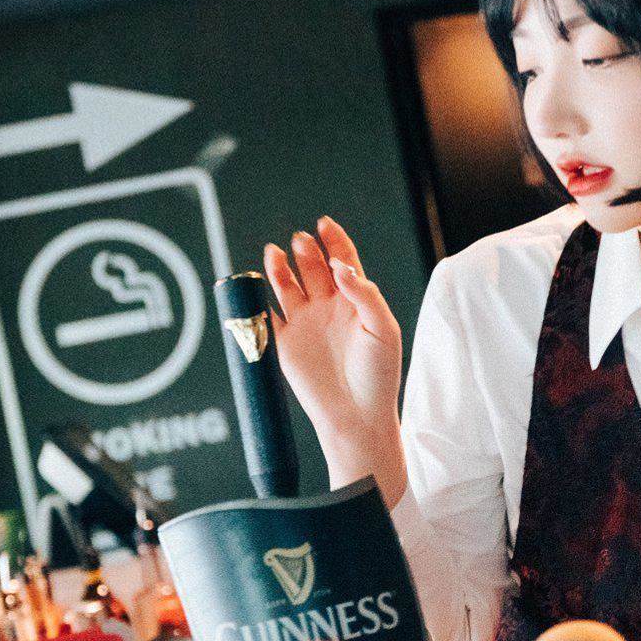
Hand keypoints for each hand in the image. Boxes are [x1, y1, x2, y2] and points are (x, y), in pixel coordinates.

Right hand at [264, 218, 407, 502]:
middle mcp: (328, 307)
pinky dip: (259, 299)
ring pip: (287, 284)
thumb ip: (363, 294)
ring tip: (274, 253)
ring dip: (279, 267)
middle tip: (301, 242)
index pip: (343, 260)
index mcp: (355, 301)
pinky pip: (266, 313)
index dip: (334, 240)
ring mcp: (305, 323)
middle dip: (306, 250)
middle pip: (312, 266)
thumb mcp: (382, 330)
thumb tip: (341, 265)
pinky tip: (258, 287)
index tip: (324, 224)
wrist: (355, 416)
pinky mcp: (284, 342)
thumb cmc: (378, 375)